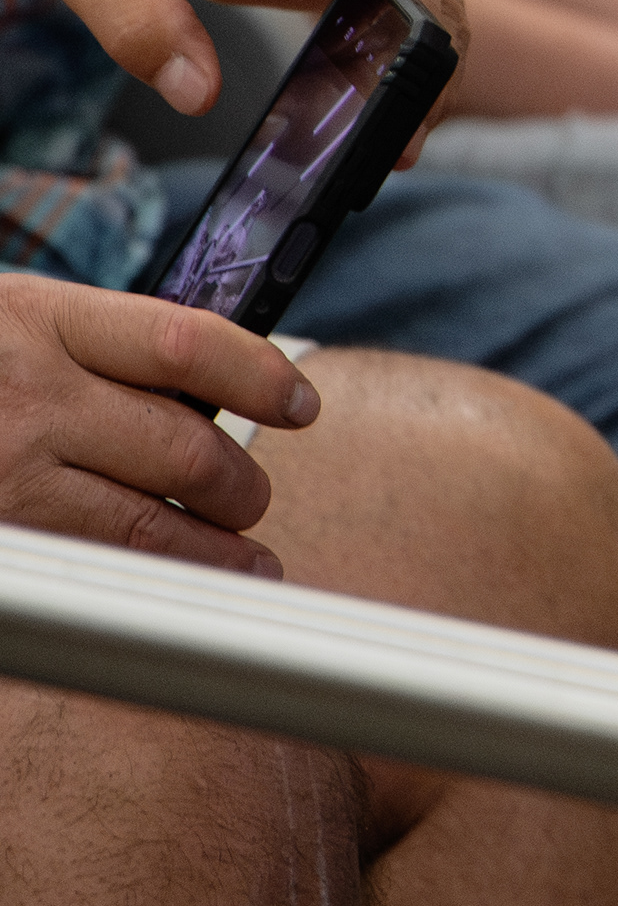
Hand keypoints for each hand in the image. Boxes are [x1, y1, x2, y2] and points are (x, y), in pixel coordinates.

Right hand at [0, 274, 321, 575]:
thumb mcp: (13, 319)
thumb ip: (102, 347)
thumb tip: (217, 388)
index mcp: (40, 322)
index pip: (189, 346)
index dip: (261, 379)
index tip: (298, 404)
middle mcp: (27, 398)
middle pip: (186, 451)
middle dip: (241, 486)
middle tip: (251, 498)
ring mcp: (4, 476)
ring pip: (148, 528)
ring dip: (212, 552)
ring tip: (241, 560)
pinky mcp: (0, 537)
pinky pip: (87, 566)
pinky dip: (139, 581)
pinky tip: (165, 586)